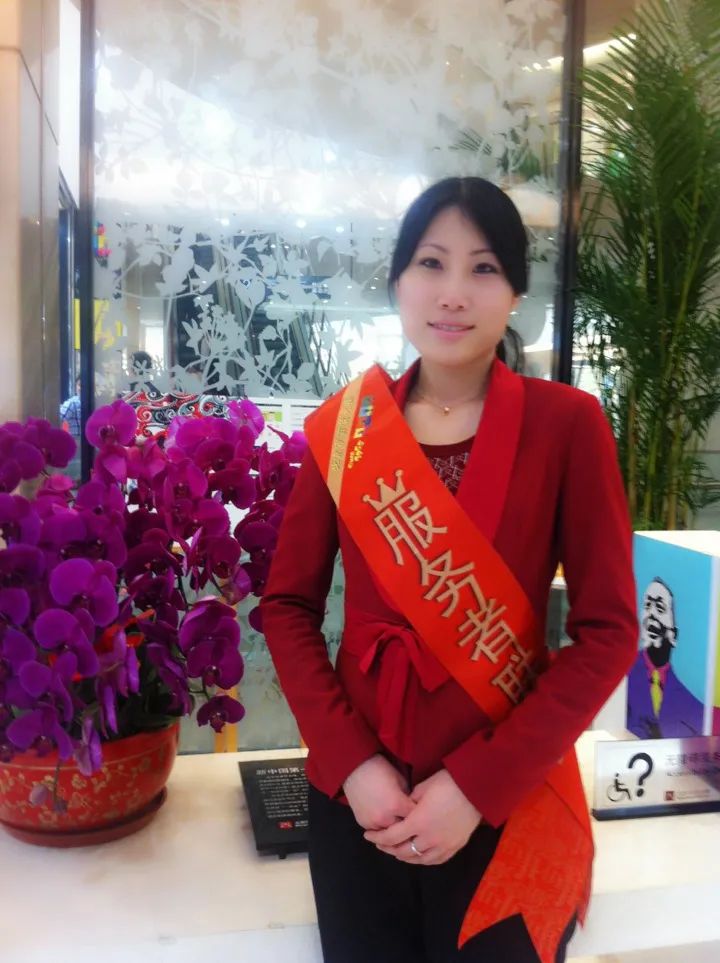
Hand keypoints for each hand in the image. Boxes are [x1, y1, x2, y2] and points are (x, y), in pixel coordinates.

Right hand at [342, 755, 414, 830]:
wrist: (355, 768)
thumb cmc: (380, 769)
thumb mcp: (401, 780)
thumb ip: (408, 797)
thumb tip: (413, 807)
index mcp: (397, 805)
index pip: (416, 817)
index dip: (421, 814)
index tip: (423, 811)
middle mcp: (385, 818)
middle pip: (403, 829)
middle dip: (408, 823)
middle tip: (412, 818)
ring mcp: (372, 823)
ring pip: (390, 834)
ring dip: (395, 828)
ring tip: (398, 819)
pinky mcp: (363, 823)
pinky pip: (378, 830)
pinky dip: (383, 827)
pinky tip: (385, 818)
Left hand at [363, 768, 481, 864]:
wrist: (475, 789)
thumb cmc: (448, 783)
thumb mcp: (422, 787)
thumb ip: (409, 801)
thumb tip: (403, 808)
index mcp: (418, 822)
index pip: (391, 836)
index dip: (377, 837)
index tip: (368, 835)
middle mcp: (429, 838)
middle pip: (403, 851)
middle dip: (388, 848)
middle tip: (380, 843)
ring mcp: (443, 845)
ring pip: (419, 859)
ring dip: (404, 856)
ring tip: (396, 850)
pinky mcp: (455, 847)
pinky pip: (435, 860)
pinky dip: (423, 859)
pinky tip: (418, 856)